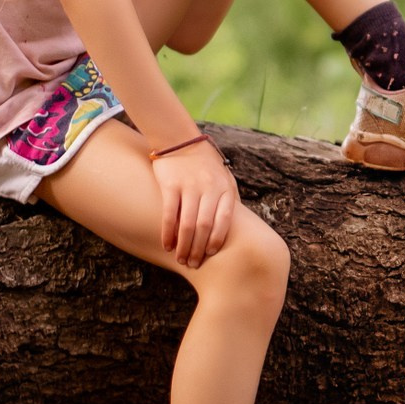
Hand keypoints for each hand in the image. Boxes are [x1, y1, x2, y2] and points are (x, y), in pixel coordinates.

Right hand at [152, 139, 238, 266]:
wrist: (181, 140)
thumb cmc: (205, 165)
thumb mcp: (224, 178)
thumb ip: (229, 199)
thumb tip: (237, 225)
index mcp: (225, 189)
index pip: (225, 220)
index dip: (217, 240)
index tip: (211, 254)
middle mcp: (209, 188)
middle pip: (205, 226)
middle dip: (199, 249)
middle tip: (194, 264)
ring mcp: (190, 186)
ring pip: (187, 224)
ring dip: (184, 246)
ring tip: (181, 259)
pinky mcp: (171, 185)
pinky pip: (169, 214)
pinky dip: (168, 233)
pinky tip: (167, 245)